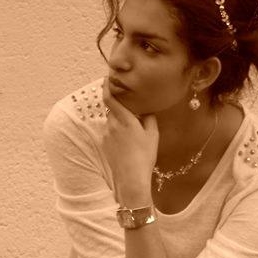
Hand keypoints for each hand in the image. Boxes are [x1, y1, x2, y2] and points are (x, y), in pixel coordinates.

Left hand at [101, 78, 158, 205]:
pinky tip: (126, 142)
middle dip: (119, 106)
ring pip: (111, 120)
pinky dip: (117, 132)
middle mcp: (112, 125)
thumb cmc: (144, 156)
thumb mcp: (153, 135)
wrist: (131, 179)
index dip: (106, 86)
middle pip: (112, 108)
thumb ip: (149, 118)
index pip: (109, 97)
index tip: (107, 79)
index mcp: (124, 119)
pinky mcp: (104, 144)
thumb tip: (146, 110)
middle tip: (129, 107)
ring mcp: (106, 135)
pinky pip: (110, 132)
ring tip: (131, 131)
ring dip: (119, 121)